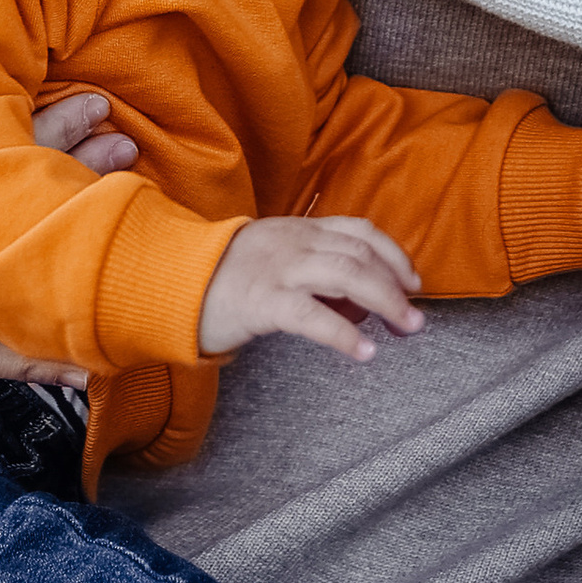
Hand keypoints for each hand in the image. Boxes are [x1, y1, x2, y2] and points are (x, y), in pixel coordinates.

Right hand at [198, 214, 426, 363]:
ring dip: (386, 302)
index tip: (413, 281)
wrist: (166, 284)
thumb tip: (362, 304)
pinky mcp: (262, 302)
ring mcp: (278, 270)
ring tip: (405, 329)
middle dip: (397, 286)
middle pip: (361, 255)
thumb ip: (316, 274)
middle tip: (415, 318)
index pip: (360, 232)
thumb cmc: (223, 281)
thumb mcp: (274, 263)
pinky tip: (364, 352)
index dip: (394, 254)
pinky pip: (314, 317)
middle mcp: (293, 243)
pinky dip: (346, 334)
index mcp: (298, 230)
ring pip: (347, 275)